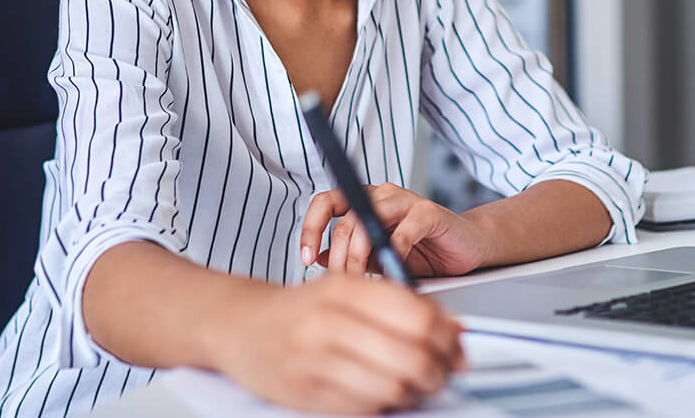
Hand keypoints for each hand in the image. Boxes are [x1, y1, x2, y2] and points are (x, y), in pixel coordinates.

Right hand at [208, 271, 465, 413]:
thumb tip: (453, 329)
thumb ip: (397, 304)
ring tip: (415, 386)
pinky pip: (363, 408)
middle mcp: (327, 322)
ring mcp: (313, 360)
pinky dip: (384, 405)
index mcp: (344, 288)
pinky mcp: (303, 393)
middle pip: (411, 356)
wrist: (237, 325)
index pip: (417, 315)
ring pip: (391, 387)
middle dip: (439, 372)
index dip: (448, 338)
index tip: (457, 349)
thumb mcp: (345, 289)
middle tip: (443, 374)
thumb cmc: (300, 309)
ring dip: (415, 392)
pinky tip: (383, 394)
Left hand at [301, 183, 491, 277]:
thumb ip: (350, 254)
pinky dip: (394, 258)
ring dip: (360, 256)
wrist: (466, 248)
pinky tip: (394, 276)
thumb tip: (317, 259)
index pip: (326, 203)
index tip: (305, 258)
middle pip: (344, 220)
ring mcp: (405, 201)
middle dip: (338, 258)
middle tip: (342, 283)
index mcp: (365, 202)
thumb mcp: (378, 258)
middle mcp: (382, 196)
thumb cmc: (424, 252)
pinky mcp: (428, 213)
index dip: (310, 227)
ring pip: (368, 223)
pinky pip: (402, 234)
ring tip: (363, 280)